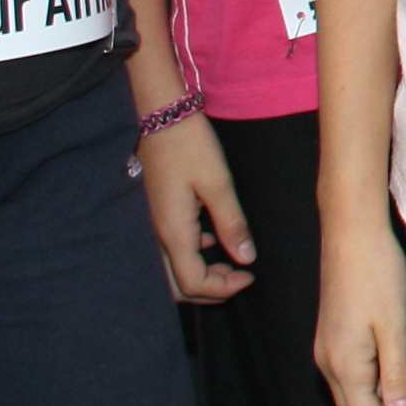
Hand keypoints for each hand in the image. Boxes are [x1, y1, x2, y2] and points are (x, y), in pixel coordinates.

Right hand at [137, 114, 255, 302]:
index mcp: (173, 231)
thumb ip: (232, 223)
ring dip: (202, 273)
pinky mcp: (159, 211)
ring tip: (231, 262)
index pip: (192, 282)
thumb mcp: (218, 183)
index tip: (249, 276)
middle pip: (177, 284)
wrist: (161, 115)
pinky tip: (213, 237)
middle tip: (240, 278)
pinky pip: (173, 247)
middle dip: (209, 290)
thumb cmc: (191, 145)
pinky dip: (194, 253)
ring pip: (173, 268)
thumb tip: (246, 259)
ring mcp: (156, 224)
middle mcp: (159, 234)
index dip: (222, 288)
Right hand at [312, 216, 405, 405]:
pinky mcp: (335, 340)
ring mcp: (329, 352)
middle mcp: (329, 365)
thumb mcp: (393, 327)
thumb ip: (396, 375)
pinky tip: (401, 394)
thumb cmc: (376, 274)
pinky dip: (379, 397)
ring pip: (356, 403)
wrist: (352, 233)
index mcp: (343, 366)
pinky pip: (354, 384)